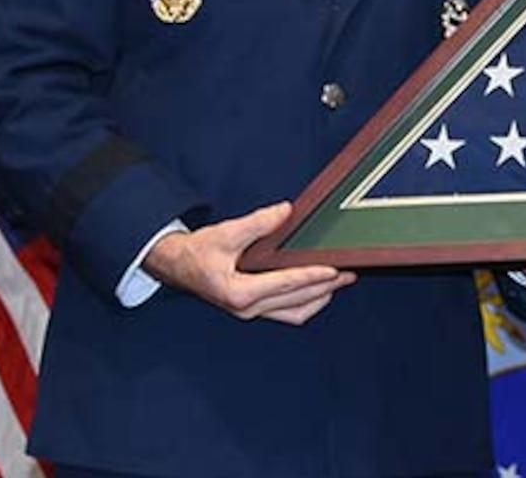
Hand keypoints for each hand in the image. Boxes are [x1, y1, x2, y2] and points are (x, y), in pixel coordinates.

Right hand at [144, 202, 354, 323]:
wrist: (176, 266)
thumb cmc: (198, 251)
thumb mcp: (225, 232)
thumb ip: (257, 223)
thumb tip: (286, 212)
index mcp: (238, 292)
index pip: (285, 284)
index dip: (311, 276)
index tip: (334, 269)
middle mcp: (246, 308)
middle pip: (296, 301)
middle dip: (325, 287)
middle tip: (349, 272)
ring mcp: (250, 312)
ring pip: (294, 312)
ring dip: (319, 298)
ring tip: (340, 281)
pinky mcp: (253, 309)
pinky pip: (287, 312)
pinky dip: (306, 302)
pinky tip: (320, 289)